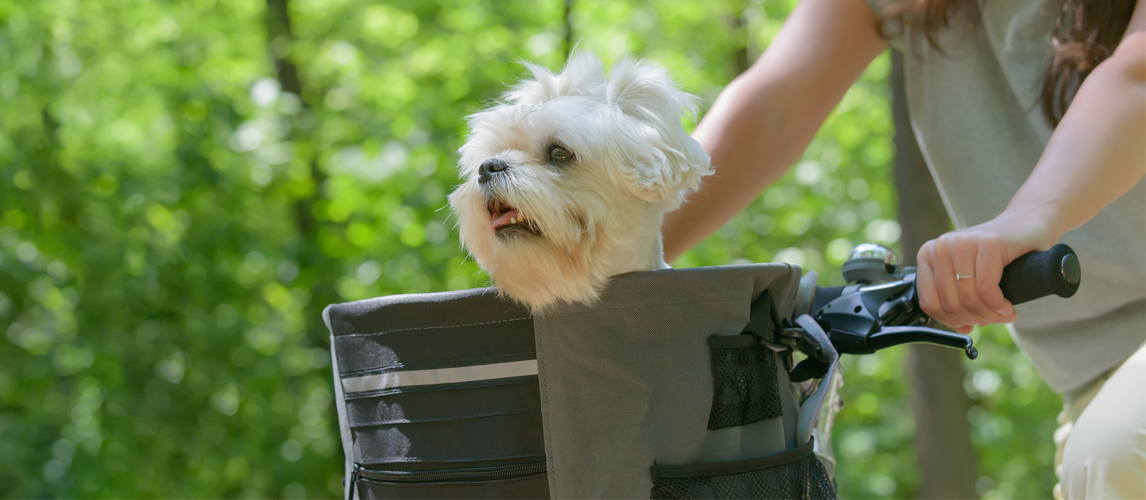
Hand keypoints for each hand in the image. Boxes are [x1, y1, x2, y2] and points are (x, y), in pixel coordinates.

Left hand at [915, 211, 1056, 333]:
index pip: (930, 303)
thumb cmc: (997, 254)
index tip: (970, 325)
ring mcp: (962, 243)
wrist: (1026, 225)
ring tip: (1004, 315)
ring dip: (990, 315)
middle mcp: (940, 247)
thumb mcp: (968, 276)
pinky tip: (1008, 308)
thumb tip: (961, 329)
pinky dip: (999, 306)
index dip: (951, 322)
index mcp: (928, 255)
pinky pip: (987, 289)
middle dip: (975, 319)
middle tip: (994, 320)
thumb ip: (957, 299)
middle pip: (951, 303)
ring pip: (969, 299)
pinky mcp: (988, 243)